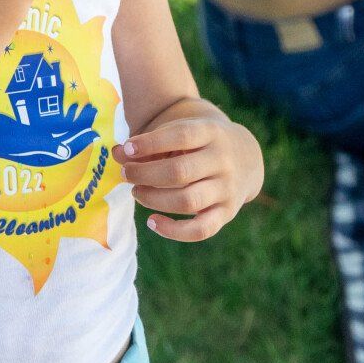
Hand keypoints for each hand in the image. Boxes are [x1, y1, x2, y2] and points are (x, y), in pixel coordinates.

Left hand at [119, 114, 263, 241]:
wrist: (246, 156)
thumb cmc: (200, 143)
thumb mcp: (182, 131)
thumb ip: (149, 142)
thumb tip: (117, 154)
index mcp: (211, 132)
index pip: (181, 135)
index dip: (150, 143)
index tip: (127, 149)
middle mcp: (222, 160)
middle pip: (180, 172)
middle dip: (146, 175)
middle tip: (127, 174)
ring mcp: (227, 188)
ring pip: (187, 201)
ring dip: (154, 199)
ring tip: (137, 192)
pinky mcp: (226, 213)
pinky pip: (201, 230)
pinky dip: (174, 231)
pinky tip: (152, 221)